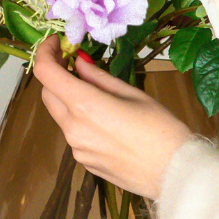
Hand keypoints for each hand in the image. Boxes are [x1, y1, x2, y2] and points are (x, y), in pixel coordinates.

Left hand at [32, 39, 195, 199]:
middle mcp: (73, 128)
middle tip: (75, 65)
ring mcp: (76, 148)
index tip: (57, 44)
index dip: (45, 53)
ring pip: (61, 116)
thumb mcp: (132, 93)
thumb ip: (99, 77)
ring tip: (99, 96)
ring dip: (69, 100)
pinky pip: (74, 135)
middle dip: (56, 77)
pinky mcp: (84, 162)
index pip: (45, 73)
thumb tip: (79, 62)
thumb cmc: (161, 128)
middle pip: (47, 94)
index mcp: (84, 105)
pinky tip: (107, 123)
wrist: (174, 173)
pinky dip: (80, 121)